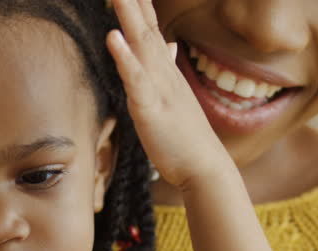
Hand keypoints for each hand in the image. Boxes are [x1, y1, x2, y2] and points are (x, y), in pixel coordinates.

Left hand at [106, 0, 229, 188]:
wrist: (204, 167)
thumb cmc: (185, 137)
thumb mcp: (174, 98)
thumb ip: (166, 69)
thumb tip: (166, 45)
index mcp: (165, 73)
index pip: (150, 29)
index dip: (139, 5)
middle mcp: (163, 74)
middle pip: (145, 28)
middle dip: (132, 2)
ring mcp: (159, 90)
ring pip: (141, 46)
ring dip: (128, 17)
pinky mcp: (150, 109)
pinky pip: (136, 80)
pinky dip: (125, 57)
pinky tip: (113, 37)